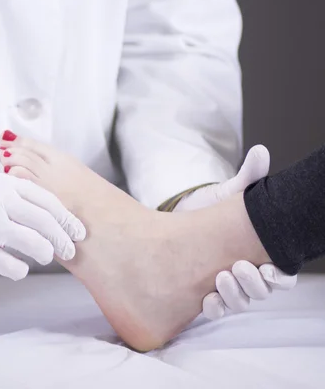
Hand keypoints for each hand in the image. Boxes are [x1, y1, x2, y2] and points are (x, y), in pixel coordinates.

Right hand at [0, 173, 85, 279]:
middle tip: (69, 251)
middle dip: (61, 238)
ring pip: (27, 240)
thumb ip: (30, 201)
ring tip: (46, 256)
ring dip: (43, 251)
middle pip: (41, 219)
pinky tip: (21, 267)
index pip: (46, 199)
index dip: (67, 218)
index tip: (79, 233)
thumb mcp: (3, 193)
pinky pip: (9, 263)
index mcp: (8, 183)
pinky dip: (20, 268)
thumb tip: (68, 223)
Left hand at [174, 145, 297, 318]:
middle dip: (256, 285)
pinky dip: (214, 308)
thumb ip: (249, 177)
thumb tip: (260, 152)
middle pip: (263, 292)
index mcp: (262, 255)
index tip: (270, 268)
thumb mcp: (230, 192)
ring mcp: (226, 285)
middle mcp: (247, 274)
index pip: (283, 276)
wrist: (178, 219)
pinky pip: (216, 310)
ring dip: (234, 296)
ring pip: (240, 303)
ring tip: (220, 278)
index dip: (281, 277)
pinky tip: (206, 299)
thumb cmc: (212, 208)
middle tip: (241, 267)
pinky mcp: (203, 291)